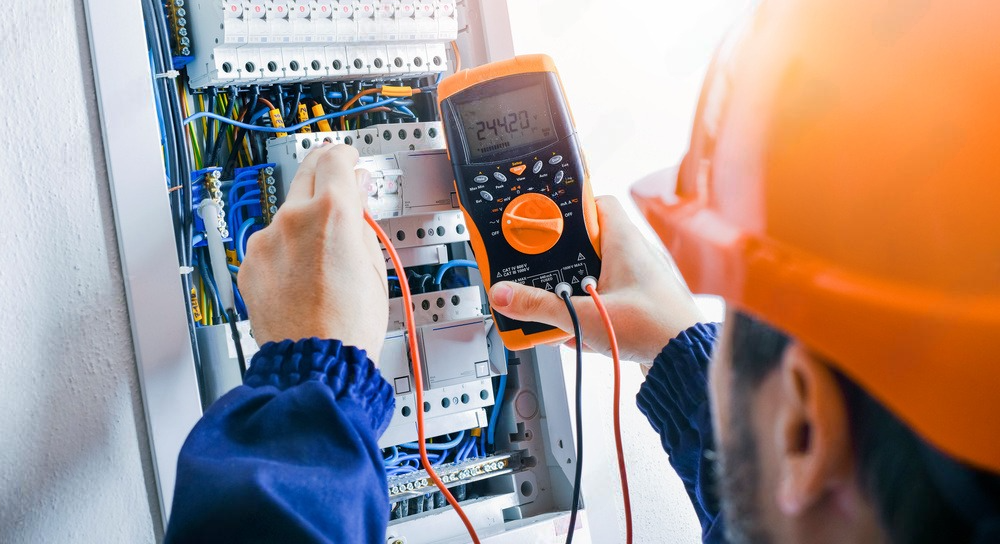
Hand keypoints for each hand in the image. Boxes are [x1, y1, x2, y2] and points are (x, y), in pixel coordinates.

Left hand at [239, 144, 388, 362]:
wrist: (314, 361)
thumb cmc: (349, 324)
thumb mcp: (374, 263)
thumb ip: (362, 219)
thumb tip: (357, 193)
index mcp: (332, 212)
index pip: (335, 159)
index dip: (346, 155)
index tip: (349, 159)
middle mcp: (292, 218)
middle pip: (306, 173)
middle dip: (323, 173)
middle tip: (337, 183)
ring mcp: (266, 240)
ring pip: (287, 213)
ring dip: (304, 220)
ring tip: (323, 254)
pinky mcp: (250, 263)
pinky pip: (270, 243)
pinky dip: (285, 249)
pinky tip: (302, 275)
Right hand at [487, 196, 703, 361]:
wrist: (686, 362)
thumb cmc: (655, 328)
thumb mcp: (585, 316)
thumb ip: (541, 306)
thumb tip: (505, 295)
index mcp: (624, 241)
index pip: (595, 202)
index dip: (569, 207)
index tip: (544, 220)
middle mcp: (634, 255)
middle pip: (587, 243)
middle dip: (562, 261)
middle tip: (541, 272)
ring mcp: (639, 281)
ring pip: (595, 275)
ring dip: (574, 292)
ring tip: (557, 308)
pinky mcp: (641, 305)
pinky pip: (606, 300)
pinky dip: (590, 314)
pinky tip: (578, 334)